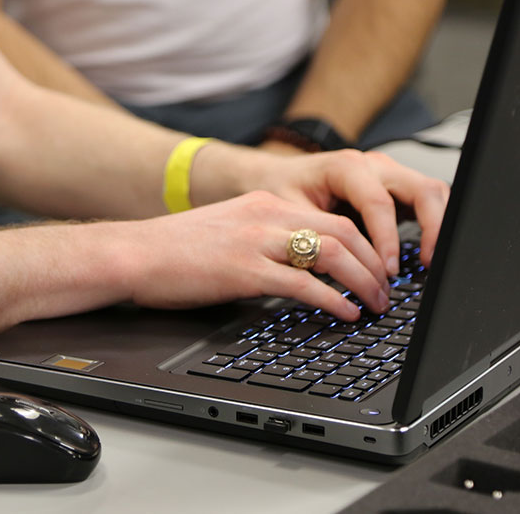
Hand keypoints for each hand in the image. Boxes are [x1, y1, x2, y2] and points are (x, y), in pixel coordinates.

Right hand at [123, 191, 392, 320]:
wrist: (131, 253)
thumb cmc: (171, 251)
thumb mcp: (227, 231)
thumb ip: (263, 241)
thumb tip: (296, 269)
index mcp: (264, 204)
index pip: (333, 218)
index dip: (367, 244)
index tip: (378, 267)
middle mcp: (266, 216)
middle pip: (344, 232)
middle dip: (376, 263)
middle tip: (388, 290)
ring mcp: (255, 241)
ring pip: (332, 253)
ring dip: (363, 281)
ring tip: (375, 304)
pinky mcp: (243, 270)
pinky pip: (303, 284)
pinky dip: (332, 300)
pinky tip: (344, 313)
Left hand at [239, 149, 449, 275]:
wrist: (277, 176)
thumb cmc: (283, 190)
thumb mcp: (292, 212)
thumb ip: (318, 234)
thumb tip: (338, 266)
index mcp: (347, 167)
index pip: (380, 203)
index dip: (388, 240)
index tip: (388, 270)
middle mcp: (374, 166)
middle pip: (423, 189)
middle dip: (432, 228)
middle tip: (427, 264)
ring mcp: (389, 175)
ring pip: (432, 193)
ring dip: (437, 227)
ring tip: (428, 262)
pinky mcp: (395, 188)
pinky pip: (425, 201)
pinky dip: (432, 225)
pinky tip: (424, 252)